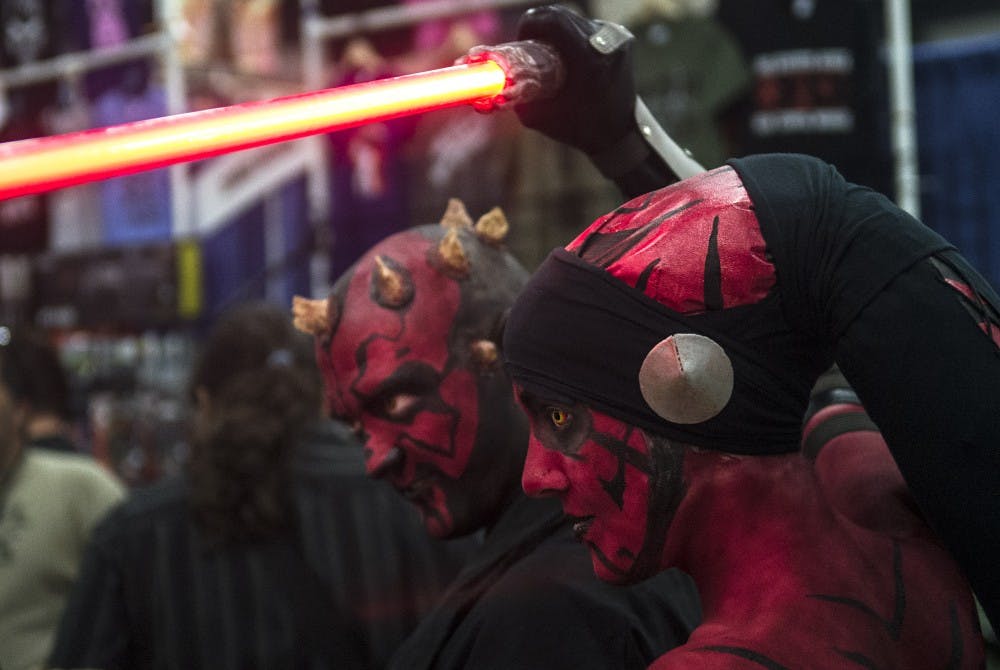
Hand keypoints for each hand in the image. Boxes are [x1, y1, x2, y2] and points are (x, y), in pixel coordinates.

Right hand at [513, 4, 637, 156]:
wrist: (621, 133)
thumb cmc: (580, 128)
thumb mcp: (541, 116)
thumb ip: (516, 99)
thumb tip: (491, 85)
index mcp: (589, 61)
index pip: (552, 20)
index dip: (530, 24)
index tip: (523, 39)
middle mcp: (606, 44)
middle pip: (561, 14)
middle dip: (540, 25)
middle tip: (531, 45)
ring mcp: (617, 38)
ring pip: (575, 18)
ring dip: (557, 29)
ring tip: (550, 52)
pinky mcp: (622, 39)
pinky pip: (589, 26)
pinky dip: (574, 34)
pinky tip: (570, 54)